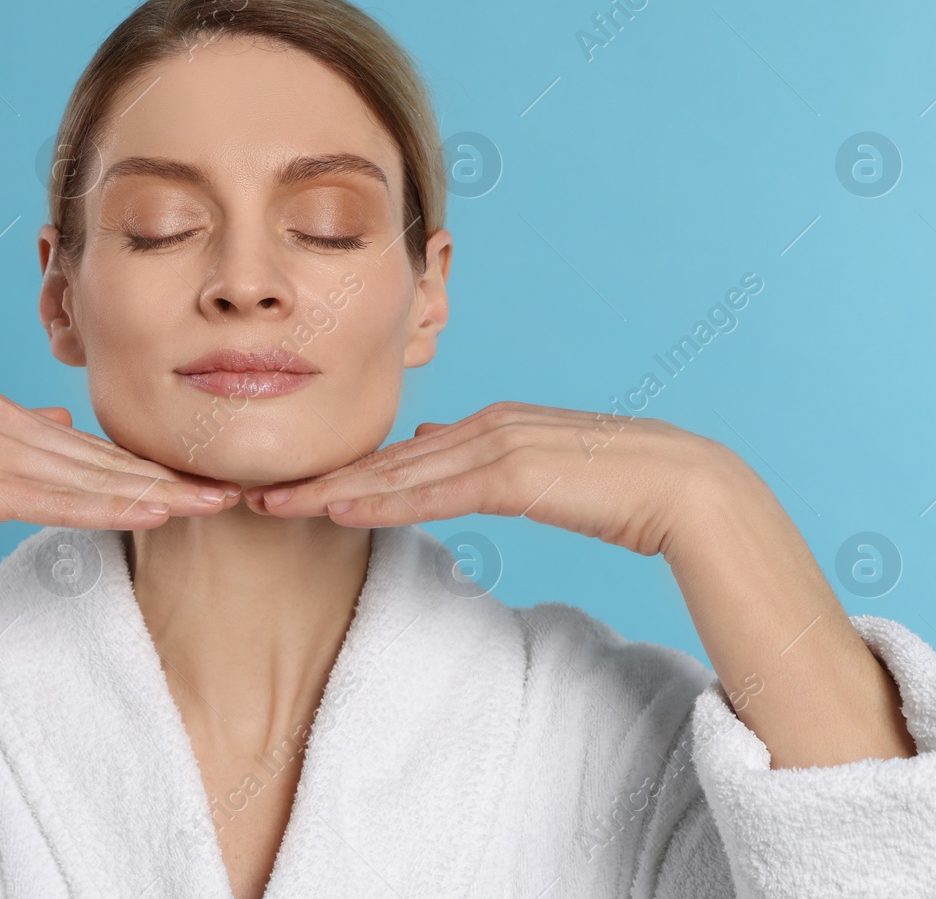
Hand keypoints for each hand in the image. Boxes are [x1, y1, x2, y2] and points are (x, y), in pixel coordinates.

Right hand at [0, 388, 242, 549]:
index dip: (139, 465)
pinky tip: (152, 514)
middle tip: (227, 489)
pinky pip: (59, 501)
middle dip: (168, 476)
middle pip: (102, 458)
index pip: (85, 445)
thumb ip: (4, 435)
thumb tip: (58, 428)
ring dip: (156, 494)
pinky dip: (111, 508)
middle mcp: (4, 421)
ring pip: (92, 478)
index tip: (187, 479)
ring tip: (209, 504)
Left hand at [241, 401, 734, 557]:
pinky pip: (434, 493)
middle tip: (250, 493)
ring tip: (270, 505)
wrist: (685, 486)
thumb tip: (433, 441)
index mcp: (488, 426)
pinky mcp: (515, 472)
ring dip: (330, 490)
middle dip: (315, 478)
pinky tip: (338, 510)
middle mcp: (483, 426)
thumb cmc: (618, 485)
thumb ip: (482, 458)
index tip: (289, 487)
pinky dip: (383, 501)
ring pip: (397, 474)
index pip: (400, 456)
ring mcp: (497, 444)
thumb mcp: (540, 468)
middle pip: (384, 460)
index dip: (341, 472)